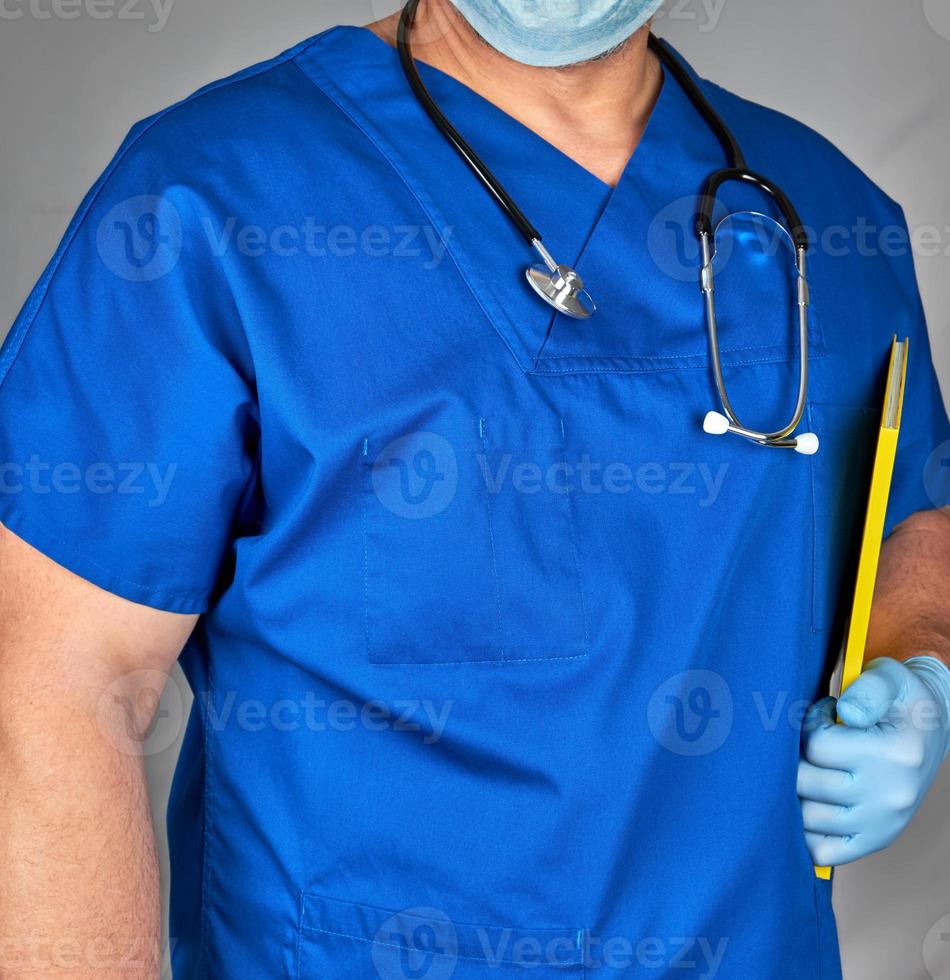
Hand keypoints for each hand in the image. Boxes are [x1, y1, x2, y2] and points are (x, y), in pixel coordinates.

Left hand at [798, 656, 949, 866]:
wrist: (930, 729)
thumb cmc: (901, 700)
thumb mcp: (890, 678)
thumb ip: (868, 689)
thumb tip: (846, 713)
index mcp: (896, 754)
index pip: (818, 745)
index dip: (809, 722)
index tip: (823, 712)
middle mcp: (891, 796)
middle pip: (806, 782)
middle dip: (797, 756)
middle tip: (815, 741)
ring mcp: (883, 823)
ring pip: (807, 817)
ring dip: (798, 790)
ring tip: (817, 767)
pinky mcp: (875, 840)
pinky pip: (824, 851)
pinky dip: (806, 830)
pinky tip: (810, 801)